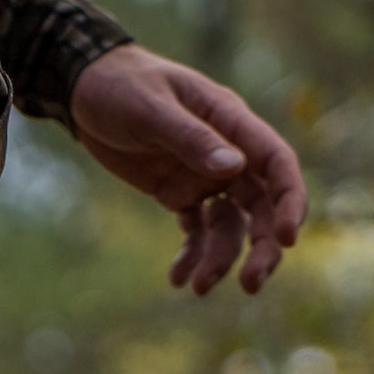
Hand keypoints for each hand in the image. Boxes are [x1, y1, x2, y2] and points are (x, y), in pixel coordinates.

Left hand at [67, 43, 306, 295]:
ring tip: (199, 288)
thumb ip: (191, 138)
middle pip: (261, 206)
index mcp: (231, 122)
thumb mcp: (152, 108)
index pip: (276, 163)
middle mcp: (228, 153)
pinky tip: (177, 279)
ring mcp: (205, 176)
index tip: (285, 239)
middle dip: (261, 247)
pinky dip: (191, 255)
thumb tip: (234, 169)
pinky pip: (196, 231)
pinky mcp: (180, 194)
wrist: (85, 88)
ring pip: (230, 225)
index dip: (288, 201)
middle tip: (250, 285)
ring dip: (221, 258)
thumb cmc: (121, 85)